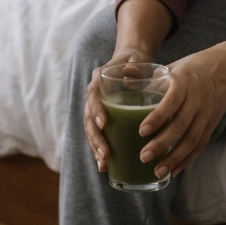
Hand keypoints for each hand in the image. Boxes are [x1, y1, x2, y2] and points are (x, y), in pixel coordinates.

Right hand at [84, 48, 153, 171]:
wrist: (131, 61)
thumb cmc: (135, 60)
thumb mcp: (136, 59)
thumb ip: (134, 66)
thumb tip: (130, 74)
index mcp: (98, 80)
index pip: (92, 96)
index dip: (96, 110)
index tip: (104, 124)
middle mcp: (93, 95)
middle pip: (89, 118)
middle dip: (95, 138)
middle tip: (105, 153)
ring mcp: (96, 108)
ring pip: (91, 130)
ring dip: (96, 147)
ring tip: (104, 164)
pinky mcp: (102, 118)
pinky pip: (98, 135)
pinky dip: (100, 150)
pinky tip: (105, 166)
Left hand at [135, 48, 225, 178]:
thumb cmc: (193, 67)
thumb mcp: (173, 66)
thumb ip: (151, 78)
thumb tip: (124, 80)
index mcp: (184, 82)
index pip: (172, 102)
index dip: (158, 117)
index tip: (142, 131)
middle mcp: (197, 99)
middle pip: (180, 125)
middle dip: (162, 144)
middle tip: (143, 157)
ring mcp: (206, 113)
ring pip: (191, 139)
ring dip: (174, 158)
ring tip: (157, 171)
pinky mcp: (212, 123)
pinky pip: (200, 144)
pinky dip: (187, 159)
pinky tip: (174, 170)